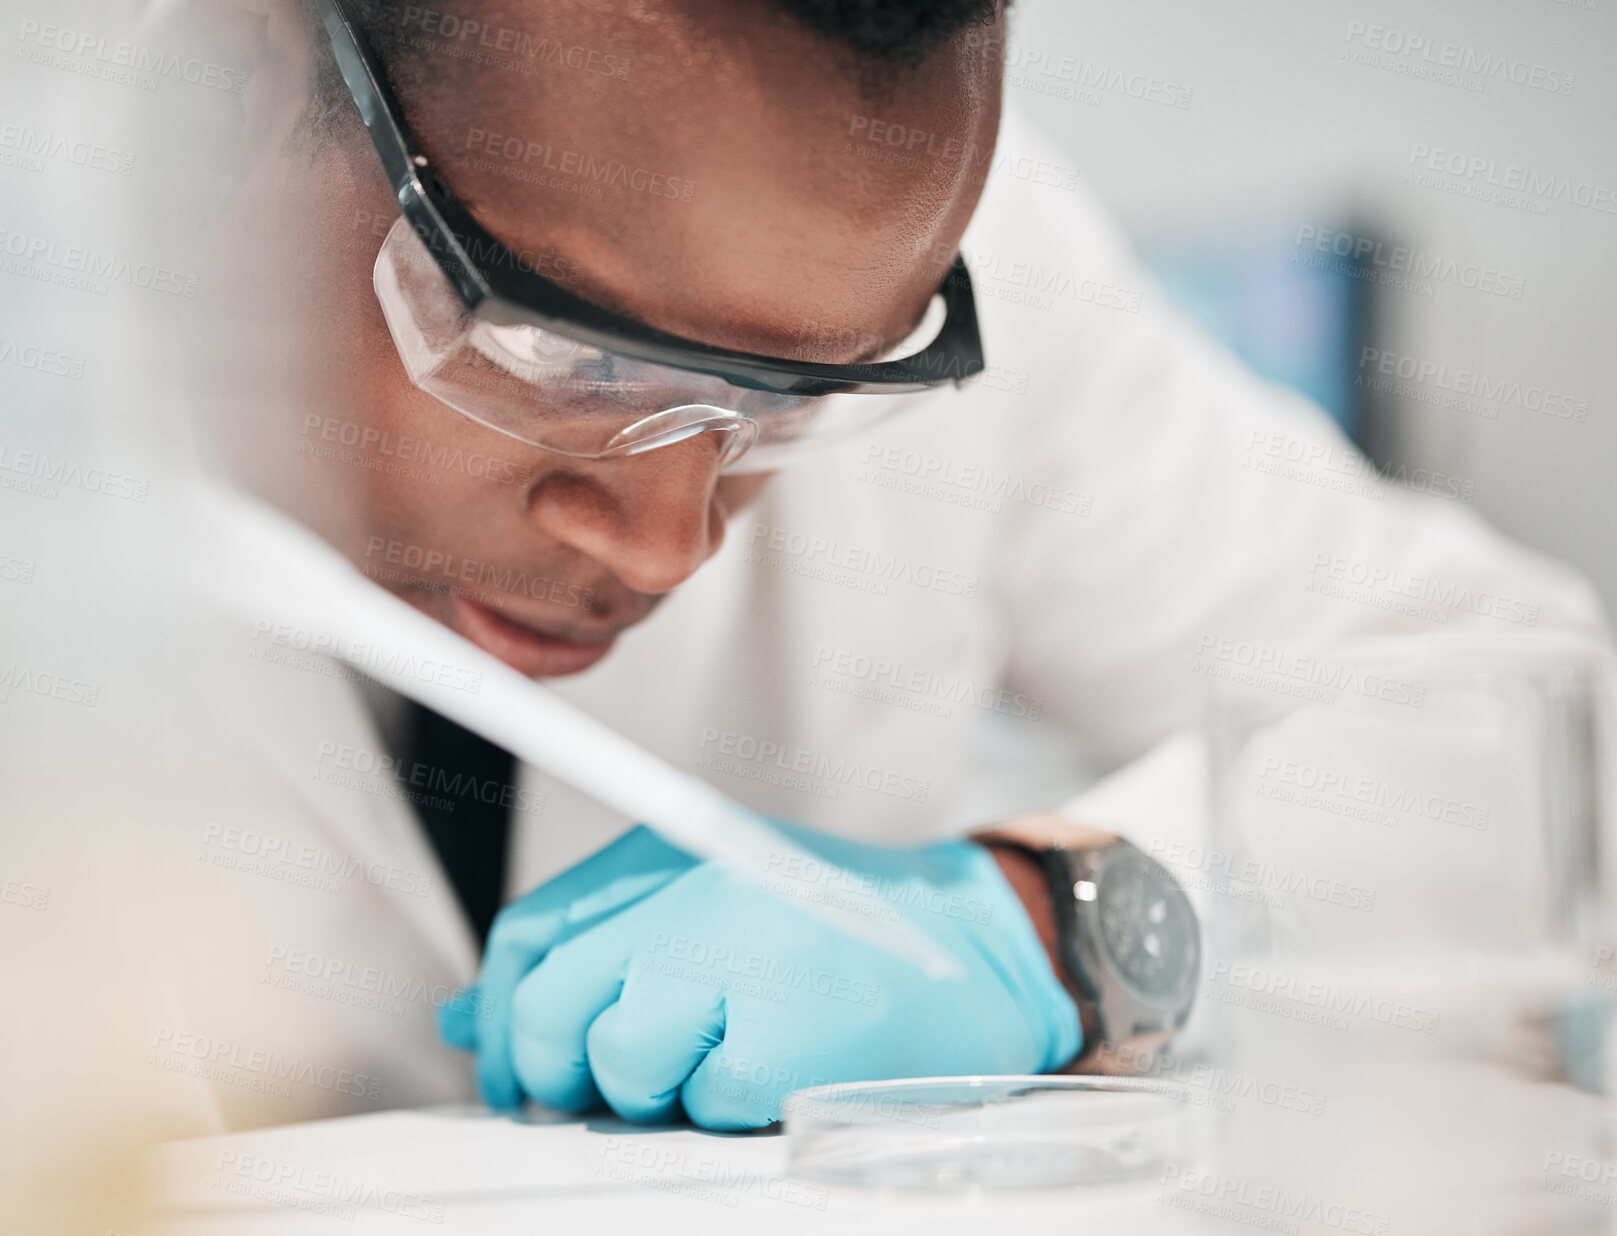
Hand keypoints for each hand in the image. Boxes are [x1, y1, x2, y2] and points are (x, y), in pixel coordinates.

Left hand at [443, 824, 1080, 1128]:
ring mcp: (743, 956)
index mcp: (670, 856)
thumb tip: (471, 1018)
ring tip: (724, 1058)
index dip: (505, 1019)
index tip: (516, 1068)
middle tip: (623, 1082)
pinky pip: (701, 1106)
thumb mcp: (706, 912)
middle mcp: (696, 893)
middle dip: (566, 1072)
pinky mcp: (788, 1027)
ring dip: (659, 1091)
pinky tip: (778, 1071)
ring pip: (618, 1065)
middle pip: (552, 1009)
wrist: (982, 944)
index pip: (530, 935)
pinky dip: (730, 1110)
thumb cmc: (838, 935)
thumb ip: (587, 955)